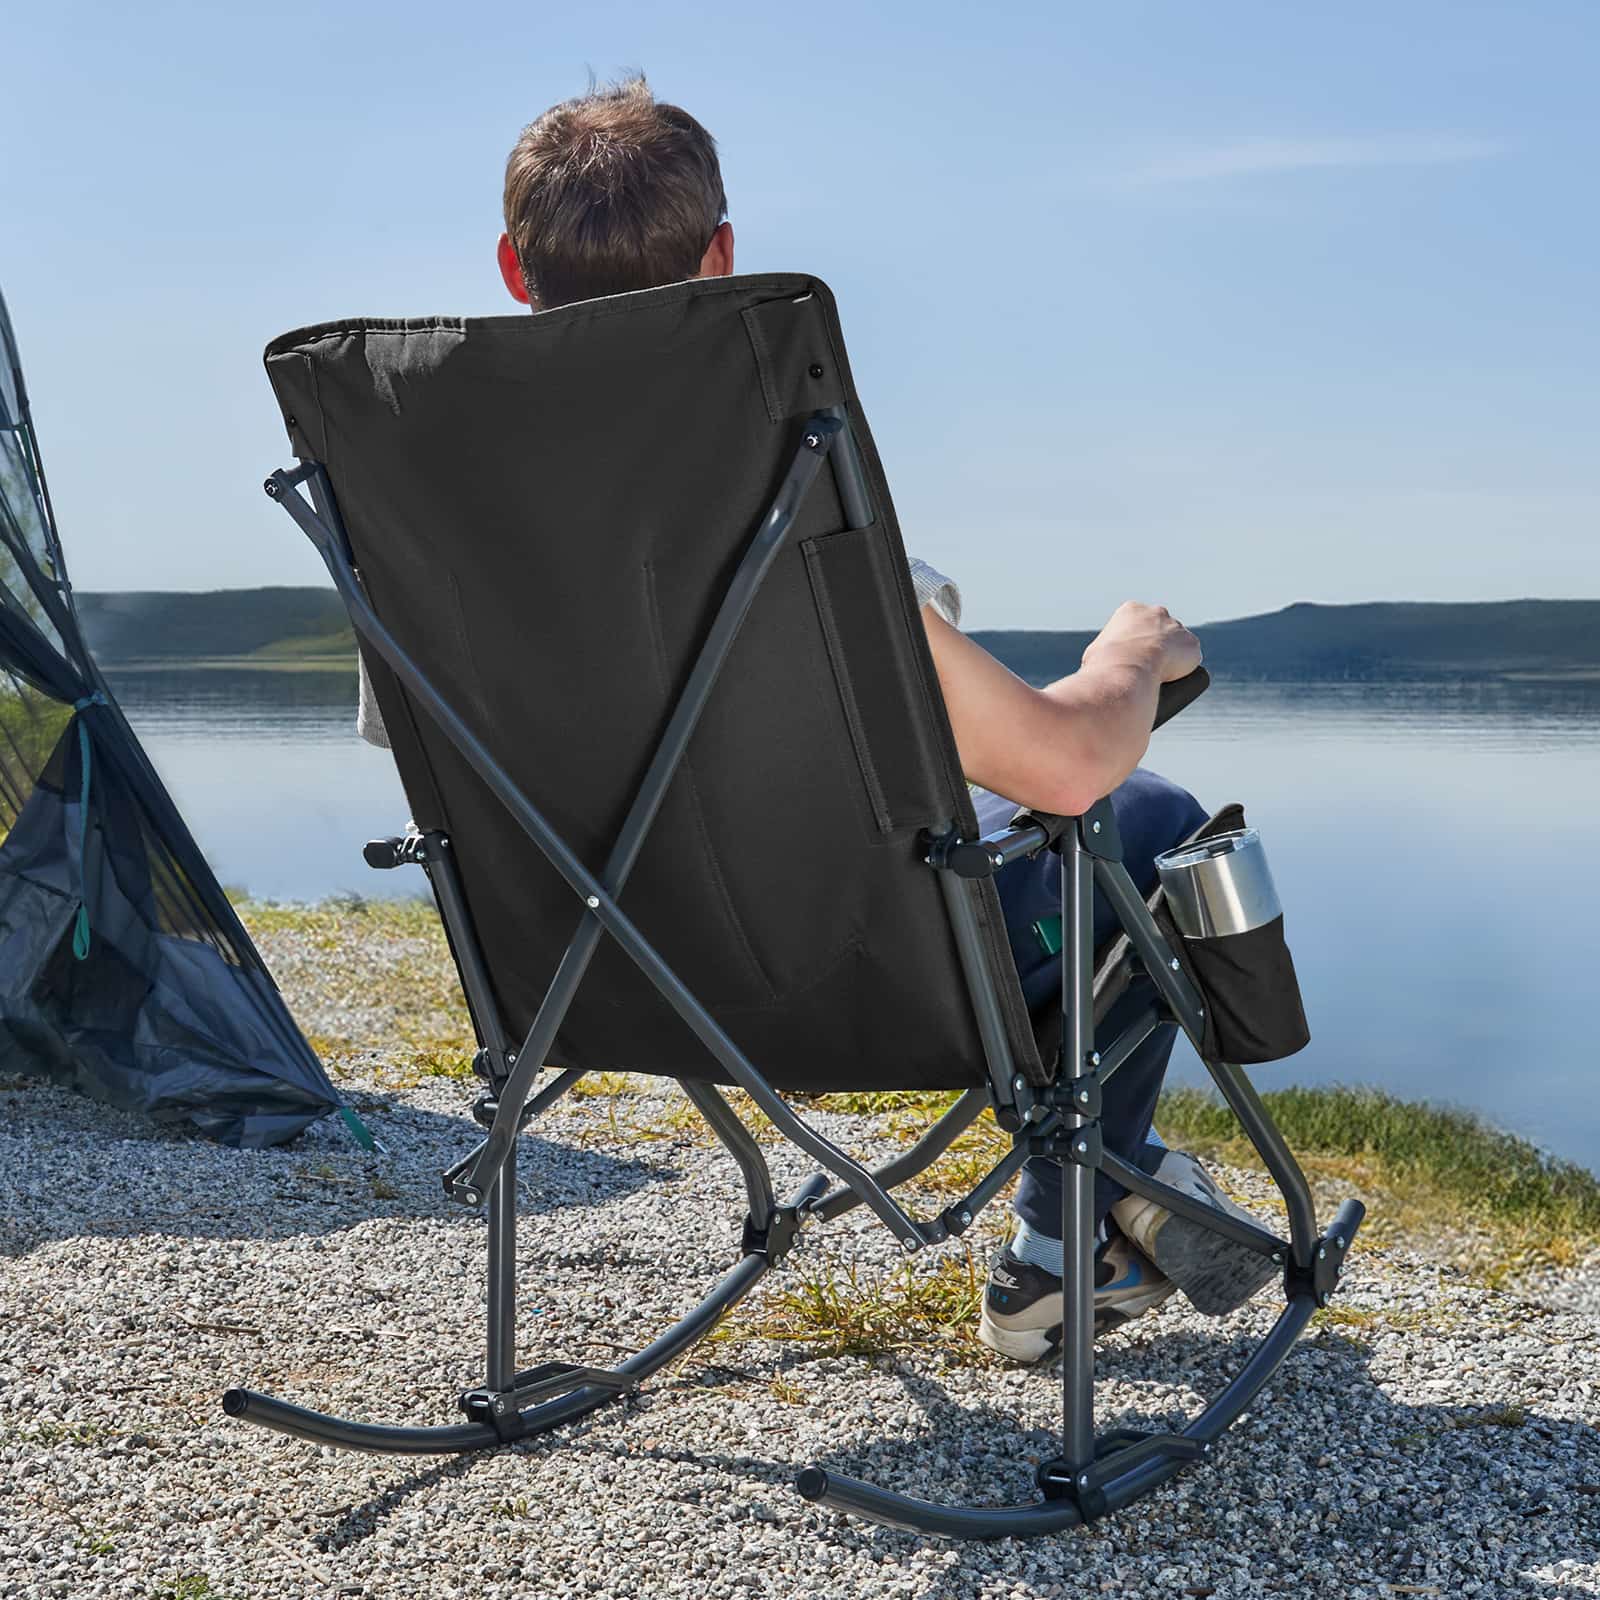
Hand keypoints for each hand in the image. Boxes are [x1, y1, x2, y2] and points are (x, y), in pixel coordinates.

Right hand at [1081, 601, 1202, 683]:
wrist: (1127, 670)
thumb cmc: (1104, 664)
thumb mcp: (1093, 654)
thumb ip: (1101, 653)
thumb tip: (1099, 668)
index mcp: (1131, 610)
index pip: (1137, 623)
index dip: (1135, 641)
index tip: (1132, 659)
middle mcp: (1157, 612)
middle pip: (1161, 628)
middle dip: (1158, 645)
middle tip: (1148, 670)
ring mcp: (1176, 627)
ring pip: (1179, 641)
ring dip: (1174, 655)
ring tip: (1163, 678)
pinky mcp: (1191, 645)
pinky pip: (1192, 657)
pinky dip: (1186, 669)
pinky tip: (1178, 681)